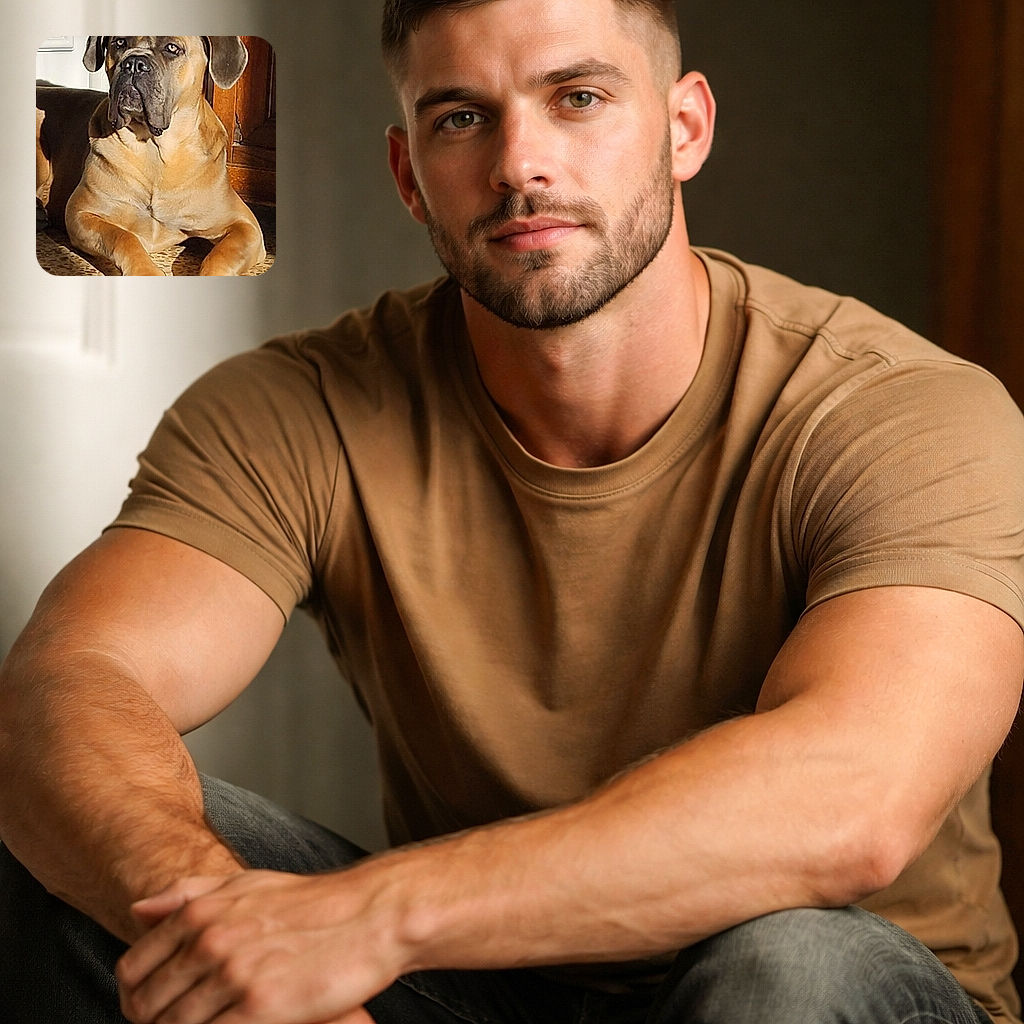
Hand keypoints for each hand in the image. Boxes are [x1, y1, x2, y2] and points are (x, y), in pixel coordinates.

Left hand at [116, 869, 398, 1022]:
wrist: (370, 915)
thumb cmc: (311, 903)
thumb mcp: (247, 883)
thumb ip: (190, 894)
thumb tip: (138, 910)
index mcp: (201, 912)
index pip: (133, 970)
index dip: (136, 997)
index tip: (156, 1007)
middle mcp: (210, 940)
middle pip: (147, 1006)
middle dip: (155, 1022)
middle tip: (185, 1020)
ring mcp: (233, 974)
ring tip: (216, 1020)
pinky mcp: (259, 1007)